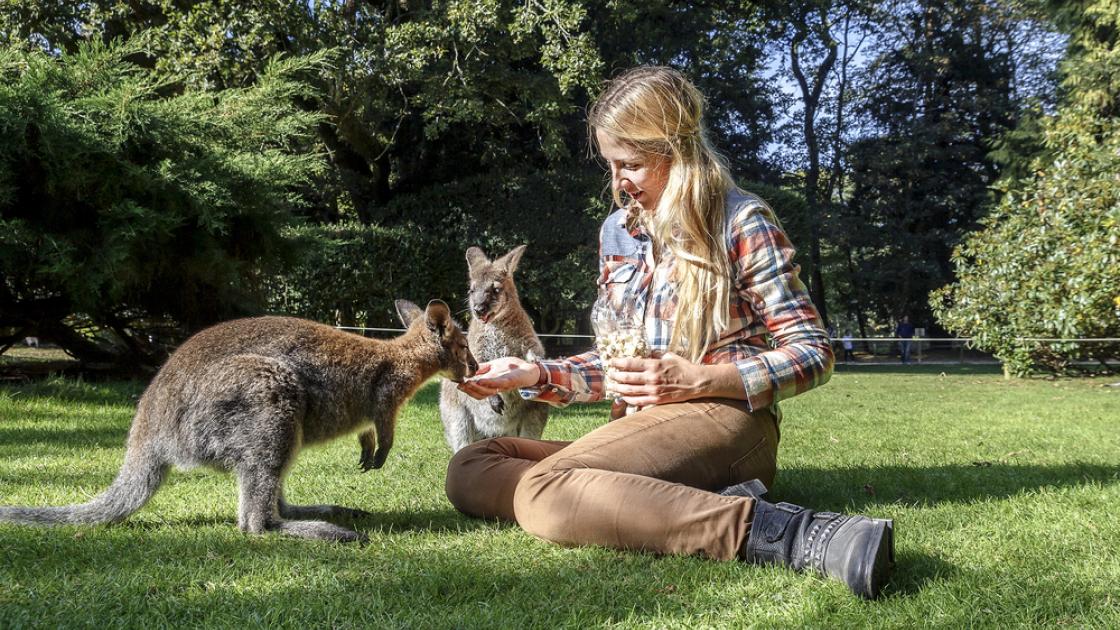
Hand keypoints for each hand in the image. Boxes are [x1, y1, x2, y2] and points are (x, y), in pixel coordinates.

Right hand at [457, 356, 539, 399]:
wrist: (530, 370)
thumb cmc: (513, 369)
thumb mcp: (494, 366)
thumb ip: (483, 369)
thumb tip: (470, 369)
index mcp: (491, 385)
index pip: (477, 390)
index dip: (467, 389)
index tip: (457, 384)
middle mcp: (496, 388)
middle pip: (480, 395)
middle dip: (469, 390)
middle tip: (460, 385)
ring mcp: (503, 386)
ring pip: (487, 392)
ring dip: (476, 388)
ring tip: (467, 383)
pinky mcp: (510, 382)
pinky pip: (498, 385)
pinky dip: (489, 383)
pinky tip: (481, 380)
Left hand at [608, 352, 723, 406]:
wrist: (696, 382)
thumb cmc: (684, 368)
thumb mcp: (669, 356)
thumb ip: (656, 355)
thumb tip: (646, 354)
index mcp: (654, 365)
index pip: (630, 363)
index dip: (618, 363)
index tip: (611, 362)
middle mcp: (651, 378)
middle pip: (627, 378)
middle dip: (615, 376)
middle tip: (609, 375)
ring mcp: (653, 390)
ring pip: (630, 391)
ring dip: (619, 389)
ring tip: (612, 387)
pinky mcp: (657, 400)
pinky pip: (639, 401)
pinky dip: (629, 399)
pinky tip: (623, 397)